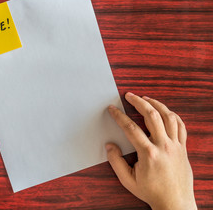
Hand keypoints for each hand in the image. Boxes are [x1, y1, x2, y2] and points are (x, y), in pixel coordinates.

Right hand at [106, 92, 196, 209]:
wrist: (175, 203)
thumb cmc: (152, 192)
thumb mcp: (128, 180)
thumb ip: (116, 162)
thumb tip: (109, 146)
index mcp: (148, 154)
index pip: (130, 128)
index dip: (119, 116)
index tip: (112, 109)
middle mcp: (164, 146)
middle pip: (151, 115)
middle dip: (138, 102)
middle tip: (129, 95)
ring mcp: (176, 146)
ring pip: (168, 117)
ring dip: (156, 104)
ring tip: (146, 98)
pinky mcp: (183, 148)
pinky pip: (180, 126)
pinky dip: (172, 115)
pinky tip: (165, 111)